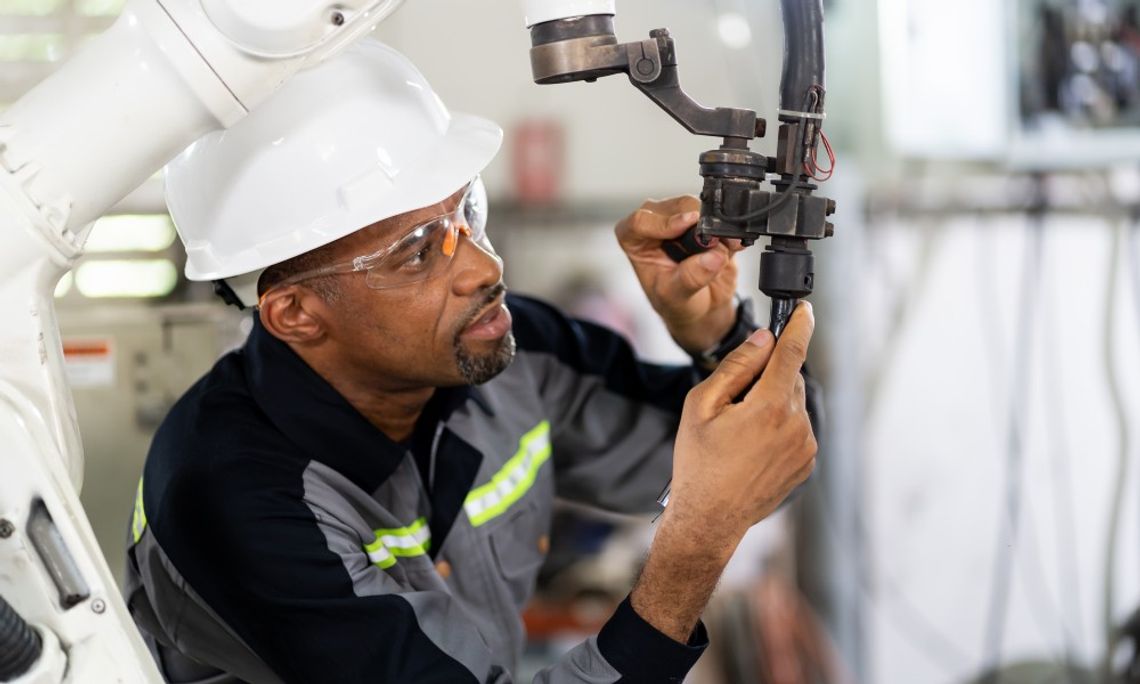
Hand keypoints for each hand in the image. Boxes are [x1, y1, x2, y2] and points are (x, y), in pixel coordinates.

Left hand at [614, 196, 740, 354]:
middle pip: (676, 207)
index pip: (640, 221)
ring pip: (700, 207)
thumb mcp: (676, 297)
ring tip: (726, 248)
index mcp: (635, 239)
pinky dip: (730, 229)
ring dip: (716, 226)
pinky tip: (735, 245)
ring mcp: (681, 219)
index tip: (686, 223)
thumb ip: (690, 277)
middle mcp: (655, 223)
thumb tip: (712, 256)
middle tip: (713, 242)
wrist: (701, 308)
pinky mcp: (705, 222)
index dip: (664, 222)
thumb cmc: (676, 302)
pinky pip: (719, 216)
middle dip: (697, 223)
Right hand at [630, 304, 816, 643]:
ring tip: (738, 430)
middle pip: (790, 378)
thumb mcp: (701, 406)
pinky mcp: (806, 462)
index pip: (792, 352)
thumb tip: (762, 340)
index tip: (805, 308)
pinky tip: (750, 445)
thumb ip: (735, 368)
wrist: (709, 519)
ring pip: (793, 403)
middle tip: (732, 399)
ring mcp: (805, 446)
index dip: (799, 325)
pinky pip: (796, 428)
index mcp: (771, 407)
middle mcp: (797, 425)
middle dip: (767, 375)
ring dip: (772, 402)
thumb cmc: (698, 462)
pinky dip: (779, 425)